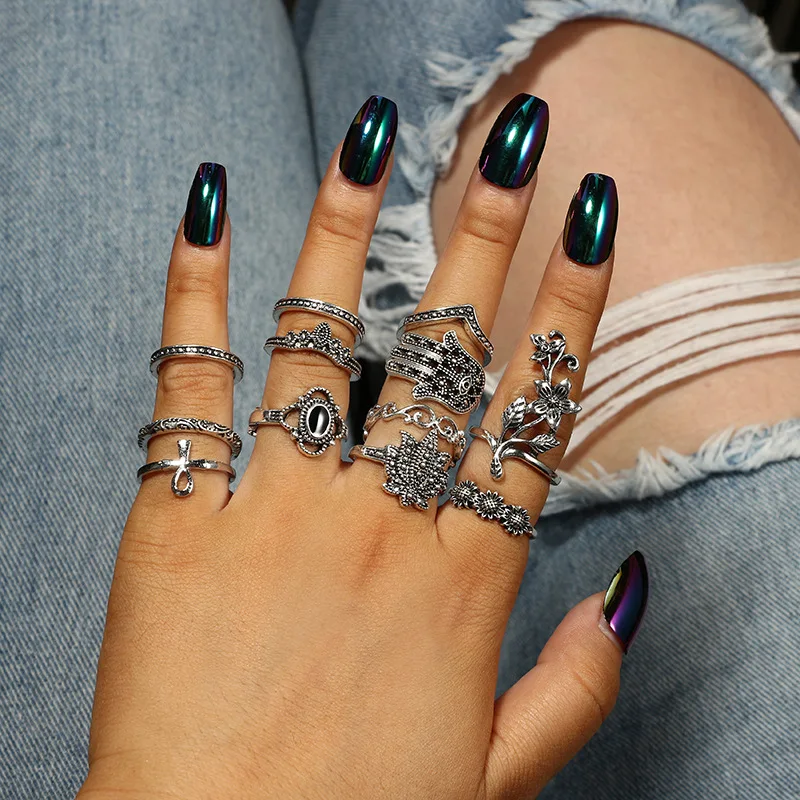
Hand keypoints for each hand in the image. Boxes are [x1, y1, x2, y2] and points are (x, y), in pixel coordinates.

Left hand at [79, 95, 647, 799]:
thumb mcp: (496, 778)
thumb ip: (574, 689)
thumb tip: (628, 599)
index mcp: (464, 580)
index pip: (536, 409)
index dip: (572, 308)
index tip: (591, 227)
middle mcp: (381, 526)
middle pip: (448, 351)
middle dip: (487, 234)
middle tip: (514, 144)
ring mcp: (277, 516)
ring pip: (322, 336)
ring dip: (345, 225)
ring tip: (369, 137)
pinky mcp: (176, 525)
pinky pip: (191, 385)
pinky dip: (194, 290)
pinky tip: (207, 209)